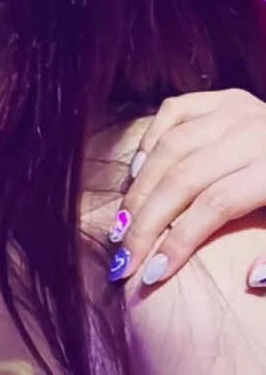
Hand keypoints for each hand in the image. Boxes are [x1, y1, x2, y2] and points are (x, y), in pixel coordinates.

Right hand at [110, 89, 265, 287]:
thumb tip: (250, 277)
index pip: (215, 205)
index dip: (180, 241)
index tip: (152, 275)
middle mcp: (253, 133)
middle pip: (184, 178)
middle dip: (147, 221)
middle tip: (123, 257)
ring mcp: (236, 109)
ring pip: (171, 147)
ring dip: (140, 188)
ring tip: (122, 224)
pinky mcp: (224, 97)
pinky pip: (173, 113)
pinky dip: (150, 142)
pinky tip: (137, 174)